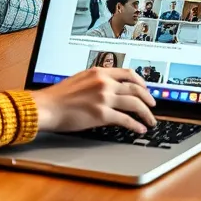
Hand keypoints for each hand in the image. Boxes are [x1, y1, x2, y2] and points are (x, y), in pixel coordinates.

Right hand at [33, 67, 156, 134]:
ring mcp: (104, 98)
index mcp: (100, 72)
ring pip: (135, 104)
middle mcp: (105, 82)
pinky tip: (139, 129)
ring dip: (146, 113)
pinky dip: (136, 125)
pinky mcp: (101, 114)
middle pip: (136, 89)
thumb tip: (112, 87)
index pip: (129, 74)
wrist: (46, 107)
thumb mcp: (81, 79)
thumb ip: (98, 80)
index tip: (146, 90)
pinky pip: (125, 119)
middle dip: (148, 99)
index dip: (142, 83)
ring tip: (150, 121)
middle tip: (153, 106)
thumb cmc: (59, 96)